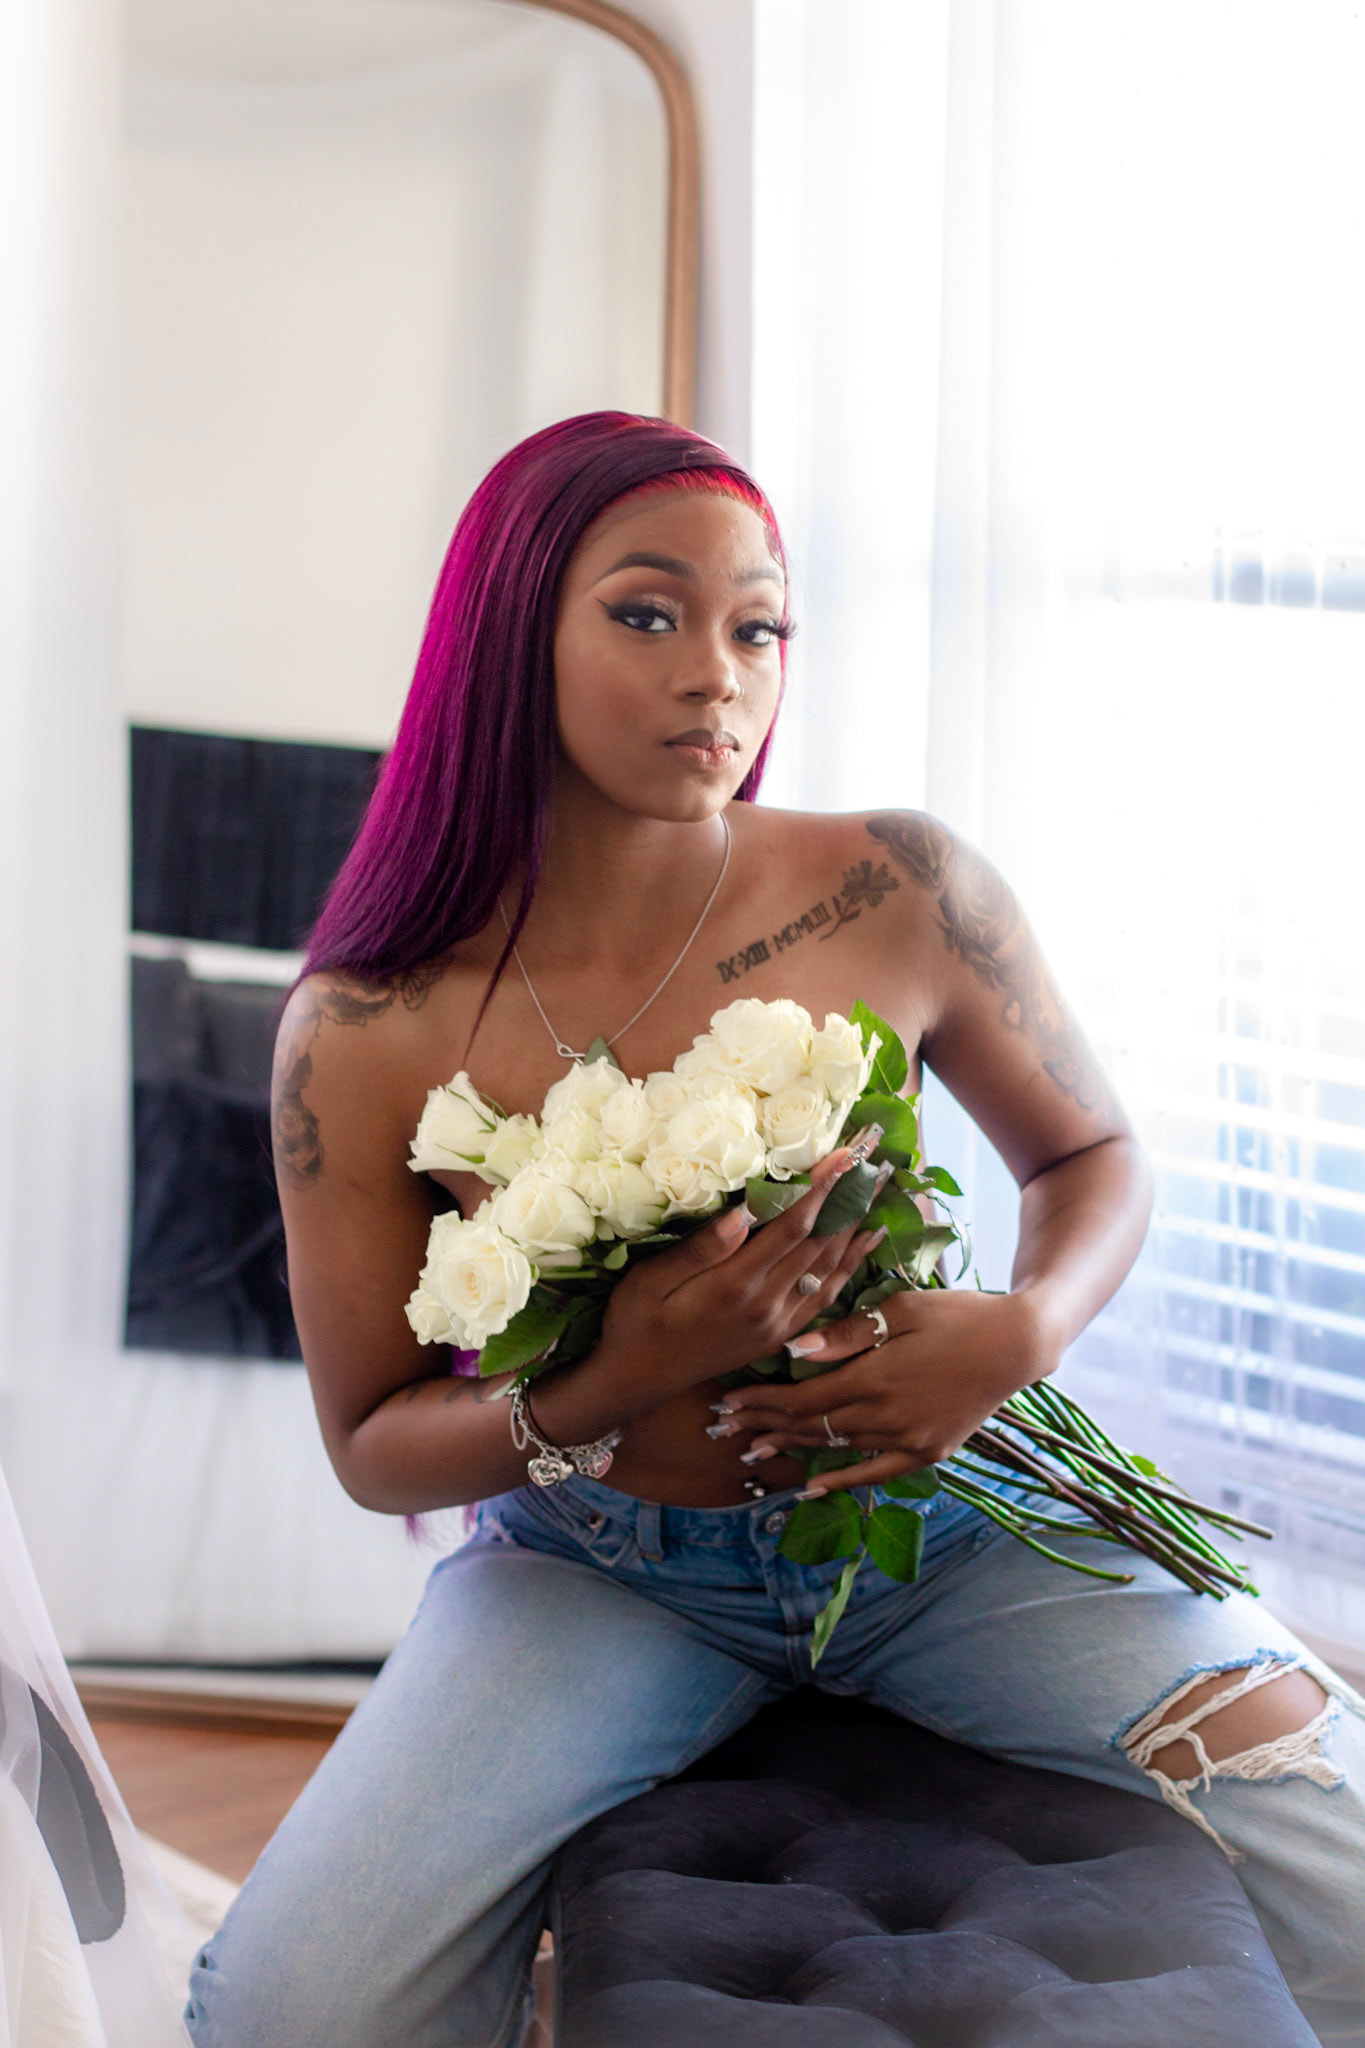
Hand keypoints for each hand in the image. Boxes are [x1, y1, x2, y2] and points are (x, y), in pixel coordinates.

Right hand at [593, 1132, 887, 1407]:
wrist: (639, 1379)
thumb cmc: (636, 1321)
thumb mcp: (652, 1281)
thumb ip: (700, 1250)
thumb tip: (742, 1213)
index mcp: (735, 1286)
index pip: (792, 1227)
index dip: (821, 1188)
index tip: (844, 1154)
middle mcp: (767, 1306)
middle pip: (821, 1242)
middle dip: (849, 1197)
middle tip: (873, 1158)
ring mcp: (778, 1324)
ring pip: (831, 1268)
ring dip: (857, 1226)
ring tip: (879, 1188)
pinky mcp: (781, 1336)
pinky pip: (826, 1296)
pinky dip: (850, 1265)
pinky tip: (864, 1242)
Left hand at [716, 1286, 1059, 1493]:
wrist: (1016, 1345)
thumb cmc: (956, 1314)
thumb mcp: (899, 1310)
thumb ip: (846, 1335)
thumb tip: (793, 1351)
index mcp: (875, 1378)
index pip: (803, 1398)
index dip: (762, 1402)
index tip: (729, 1400)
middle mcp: (887, 1417)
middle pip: (812, 1425)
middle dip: (766, 1425)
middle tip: (725, 1428)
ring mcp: (908, 1441)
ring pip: (837, 1448)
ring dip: (794, 1448)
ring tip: (755, 1450)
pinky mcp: (927, 1452)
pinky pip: (875, 1473)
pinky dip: (841, 1481)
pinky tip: (810, 1488)